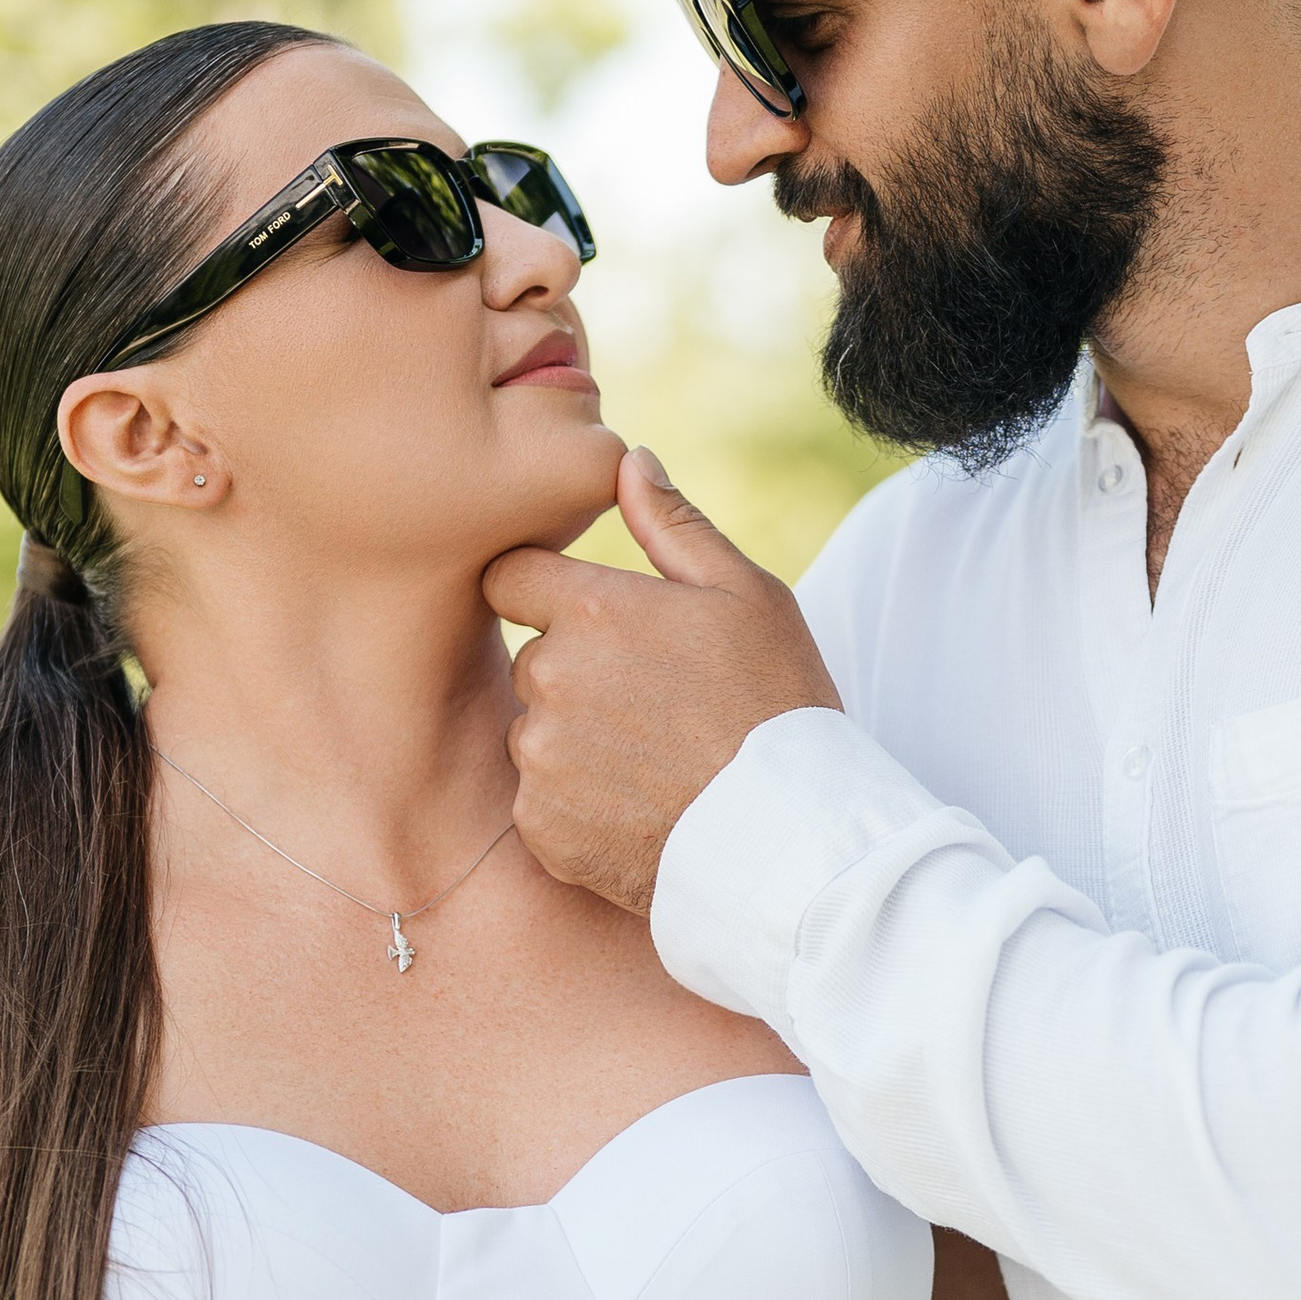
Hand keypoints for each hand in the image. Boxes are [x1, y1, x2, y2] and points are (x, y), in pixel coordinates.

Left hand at [487, 451, 840, 916]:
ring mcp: (541, 759)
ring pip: (537, 732)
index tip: (593, 617)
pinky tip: (643, 805)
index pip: (509, 576)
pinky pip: (543, 800)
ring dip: (576, 740)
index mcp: (591, 609)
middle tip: (656, 702)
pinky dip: (581, 804)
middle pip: (532, 659)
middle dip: (576, 671)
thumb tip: (628, 461)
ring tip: (657, 760)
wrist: (790, 837)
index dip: (544, 589)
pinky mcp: (543, 826)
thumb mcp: (748, 595)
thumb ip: (673, 525)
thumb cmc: (778, 704)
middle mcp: (551, 680)